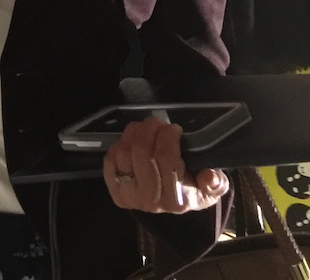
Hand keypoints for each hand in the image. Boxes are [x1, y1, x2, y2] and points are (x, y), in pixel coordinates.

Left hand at [103, 117, 228, 213]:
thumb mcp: (211, 189)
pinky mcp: (114, 189)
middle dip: (150, 128)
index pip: (165, 159)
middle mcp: (150, 200)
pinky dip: (120, 143)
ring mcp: (129, 195)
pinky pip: (110, 158)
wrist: (169, 203)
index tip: (175, 128)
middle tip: (159, 122)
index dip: (168, 136)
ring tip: (147, 128)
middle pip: (141, 152)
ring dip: (134, 132)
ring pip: (123, 152)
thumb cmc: (191, 189)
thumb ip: (216, 183)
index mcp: (176, 199)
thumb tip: (209, 176)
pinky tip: (133, 141)